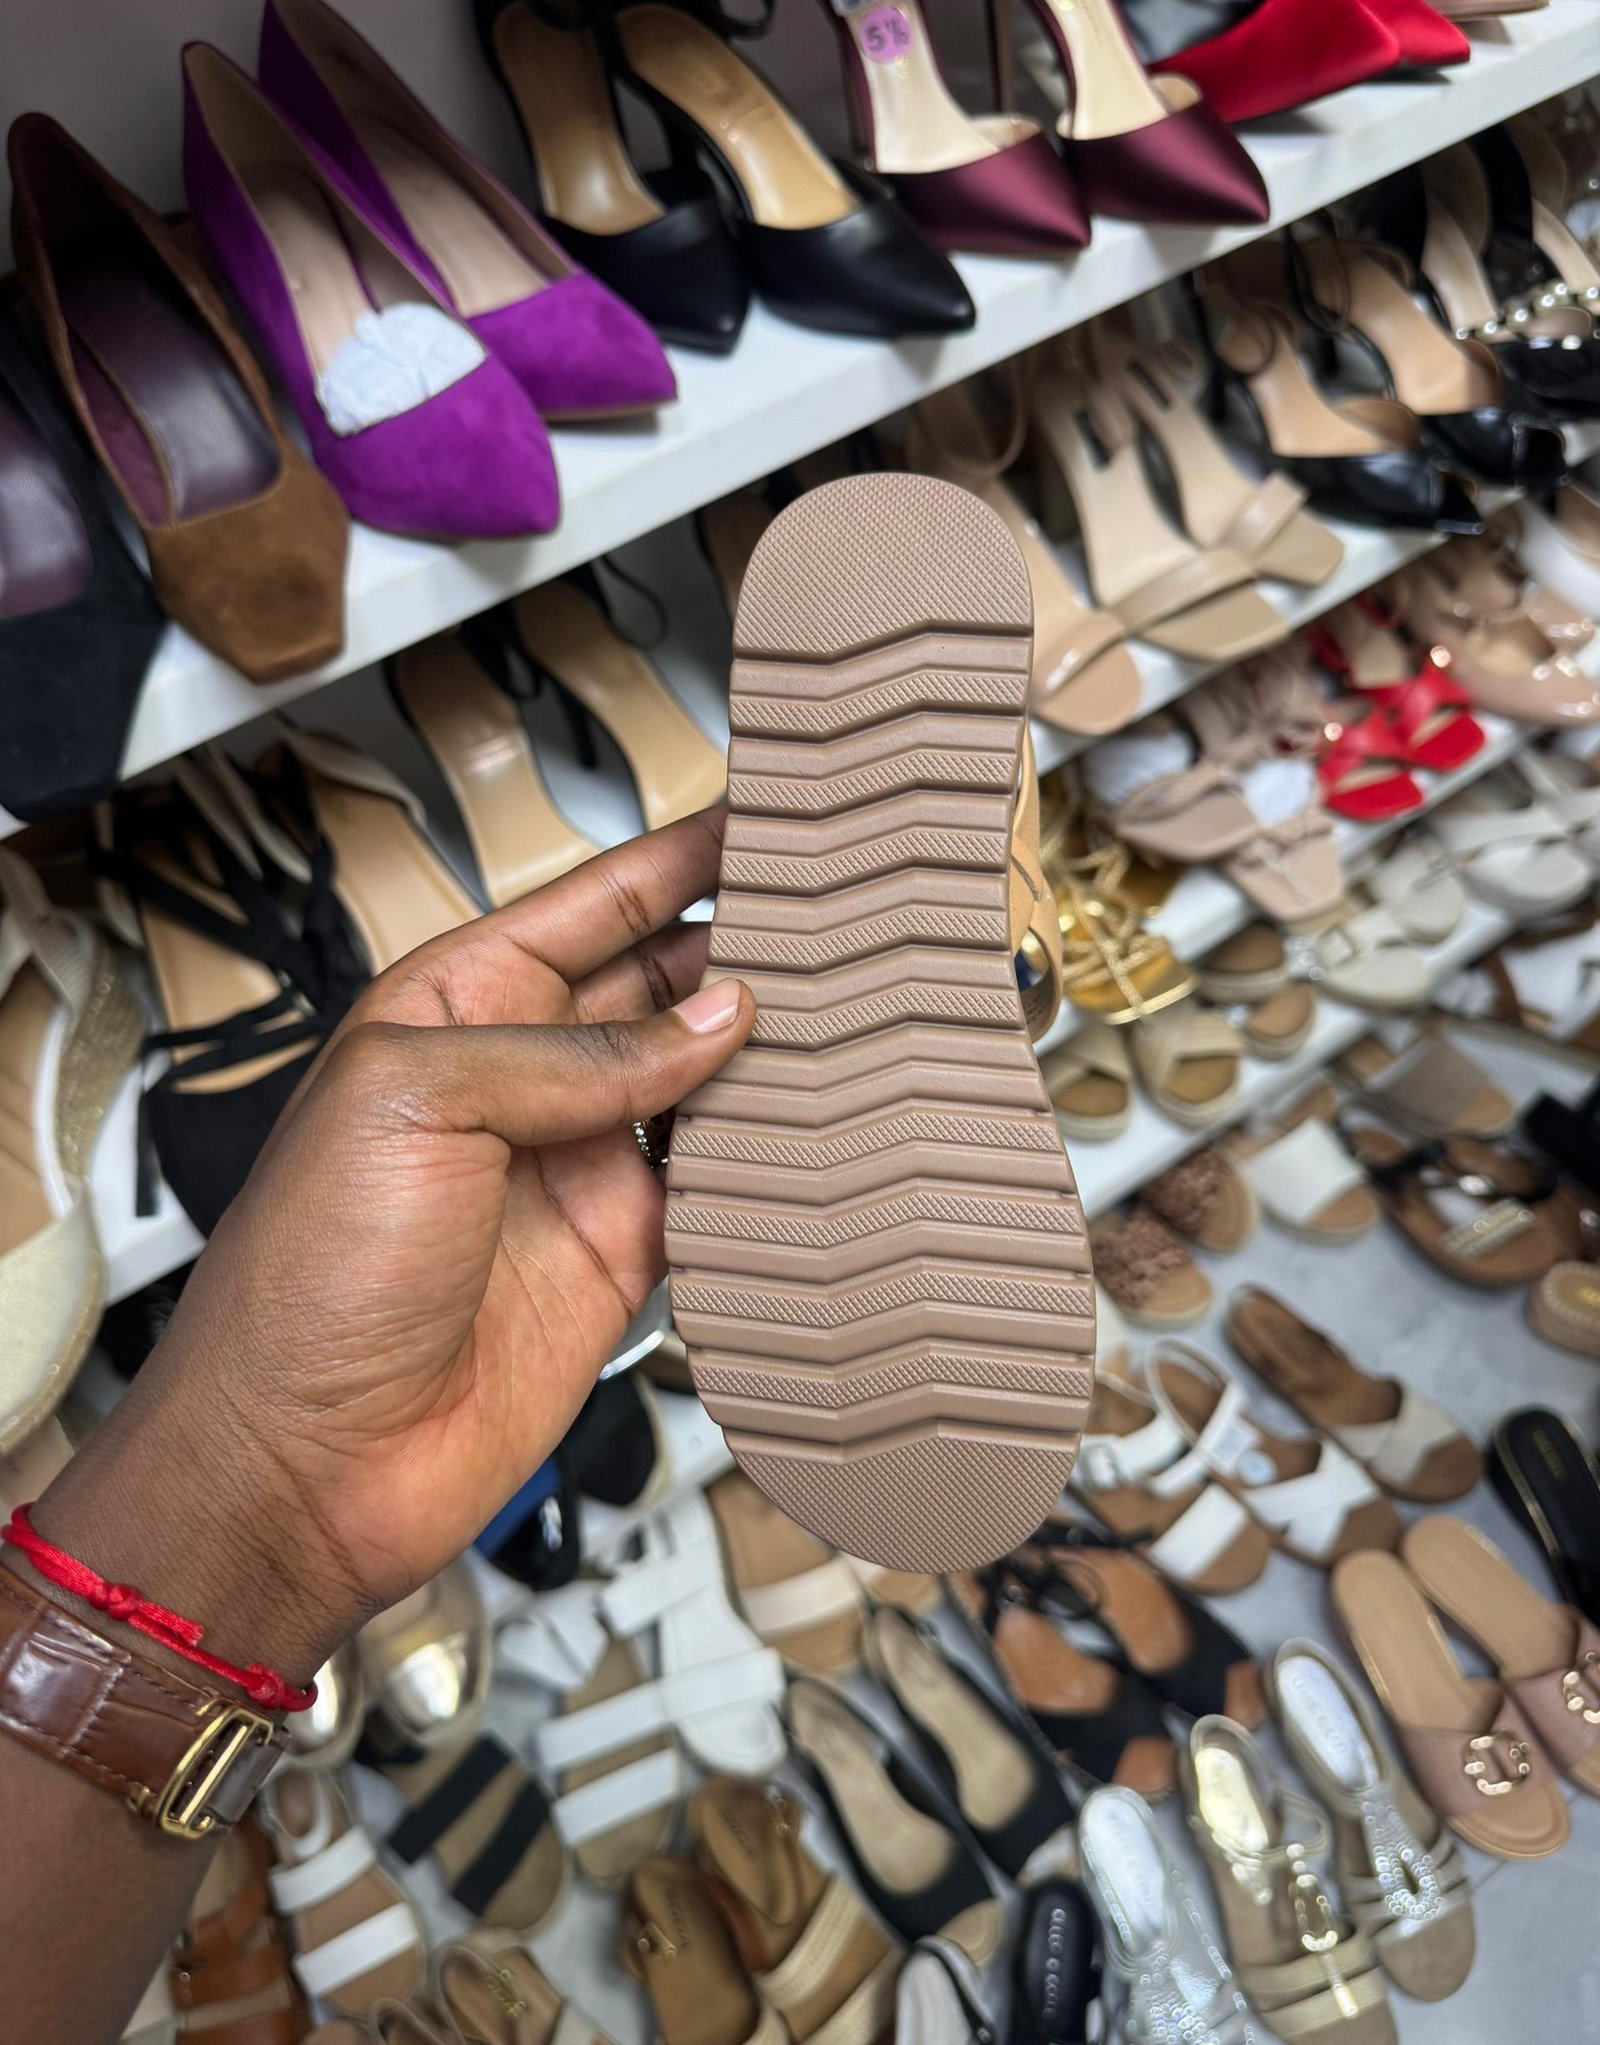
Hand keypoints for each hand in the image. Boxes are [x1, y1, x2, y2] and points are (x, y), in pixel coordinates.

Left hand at [35, 811, 751, 1679]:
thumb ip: (573, 1053)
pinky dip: (768, 1158)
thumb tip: (709, 1020)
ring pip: (702, 1081)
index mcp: (456, 1007)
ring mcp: (578, 1168)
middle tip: (833, 909)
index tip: (757, 815)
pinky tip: (816, 1124)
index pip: (591, 906)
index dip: (674, 858)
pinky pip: (716, 1187)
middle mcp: (524, 1078)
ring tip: (851, 1000)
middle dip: (740, 944)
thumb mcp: (418, 1102)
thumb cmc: (307, 1275)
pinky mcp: (623, 1256)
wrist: (310, 1461)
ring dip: (766, 1048)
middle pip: (660, 984)